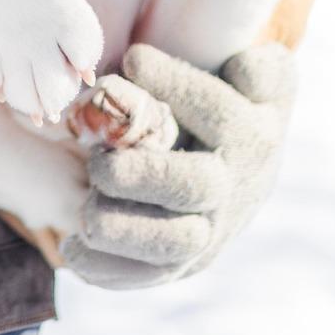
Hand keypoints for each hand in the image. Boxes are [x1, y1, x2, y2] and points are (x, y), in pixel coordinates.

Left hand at [60, 42, 296, 288]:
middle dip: (143, 176)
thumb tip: (246, 67)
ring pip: (174, 243)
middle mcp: (235, 187)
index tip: (133, 59)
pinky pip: (148, 275)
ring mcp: (210, 230)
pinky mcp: (182, 262)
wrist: (240, 173)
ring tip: (84, 212)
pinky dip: (108, 269)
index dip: (176, 84)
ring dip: (124, 230)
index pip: (219, 112)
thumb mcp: (259, 81)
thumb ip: (261, 69)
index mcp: (254, 136)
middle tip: (98, 163)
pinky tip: (73, 248)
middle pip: (196, 187)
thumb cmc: (233, 106)